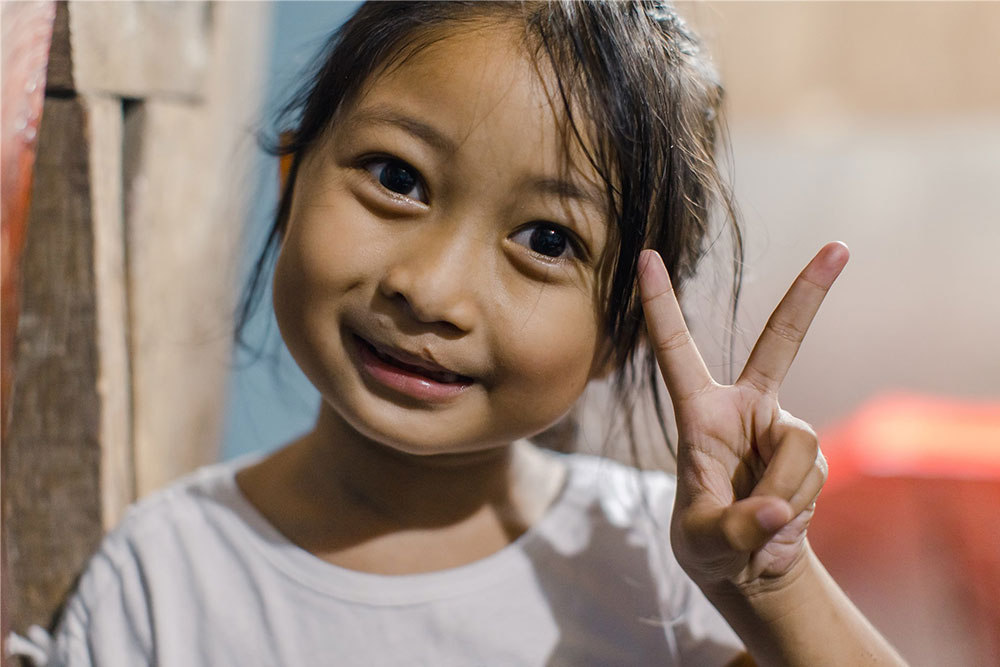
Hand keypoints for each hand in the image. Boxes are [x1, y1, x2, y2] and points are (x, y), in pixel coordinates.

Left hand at [638, 242, 848, 592]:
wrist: (749, 566)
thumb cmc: (707, 543)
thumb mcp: (704, 542)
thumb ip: (733, 528)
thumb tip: (777, 510)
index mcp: (699, 412)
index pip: (675, 350)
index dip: (661, 304)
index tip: (647, 256)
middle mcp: (744, 408)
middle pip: (781, 343)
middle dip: (810, 295)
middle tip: (839, 248)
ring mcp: (781, 428)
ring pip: (799, 445)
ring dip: (782, 492)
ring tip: (759, 523)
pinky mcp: (809, 453)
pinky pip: (811, 475)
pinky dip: (795, 506)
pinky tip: (779, 522)